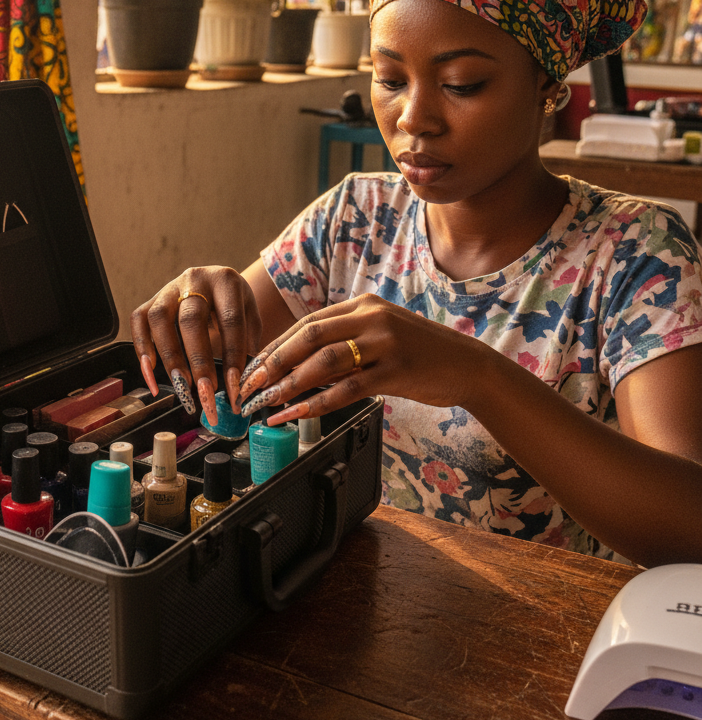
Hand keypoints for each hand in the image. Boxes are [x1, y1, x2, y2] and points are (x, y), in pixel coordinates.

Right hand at [130, 266, 262, 424]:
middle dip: (198, 360)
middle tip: (205, 391)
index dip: (233, 355)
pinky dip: (142, 348)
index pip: (231, 320)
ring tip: (181, 386)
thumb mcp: (252, 318)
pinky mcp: (151, 299)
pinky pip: (138, 320)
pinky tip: (151, 373)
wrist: (216, 283)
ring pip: (159, 319)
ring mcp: (169, 288)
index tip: (234, 387)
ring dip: (169, 357)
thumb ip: (249, 345)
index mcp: (227, 282)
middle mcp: (195, 280)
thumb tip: (241, 383)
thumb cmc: (235, 306)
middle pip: (191, 320)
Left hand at [236, 294, 488, 423]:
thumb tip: (298, 364)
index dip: (277, 345)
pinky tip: (298, 414)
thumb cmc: (420, 353)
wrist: (467, 365)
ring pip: (324, 362)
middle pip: (309, 337)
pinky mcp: (396, 371)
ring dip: (290, 384)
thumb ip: (345, 342)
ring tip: (268, 402)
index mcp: (363, 305)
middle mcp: (371, 317)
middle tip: (251, 384)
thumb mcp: (380, 335)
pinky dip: (318, 403)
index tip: (254, 366)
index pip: (308, 323)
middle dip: (274, 362)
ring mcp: (384, 342)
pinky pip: (348, 389)